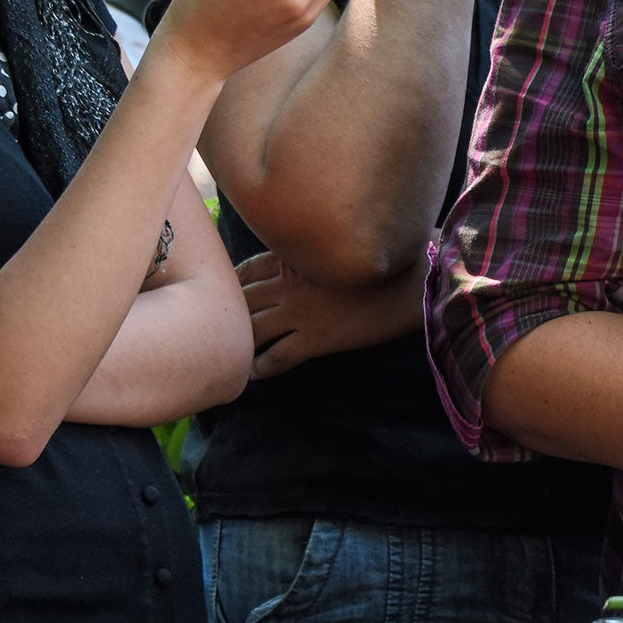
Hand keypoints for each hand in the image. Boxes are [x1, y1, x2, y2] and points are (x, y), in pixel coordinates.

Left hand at [237, 251, 422, 379]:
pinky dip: (261, 369)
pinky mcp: (316, 338)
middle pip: (241, 301)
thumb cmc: (382, 262)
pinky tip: (255, 376)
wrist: (410, 283)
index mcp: (295, 259)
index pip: (246, 270)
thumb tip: (299, 258)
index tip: (222, 296)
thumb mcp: (338, 247)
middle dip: (223, 315)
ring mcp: (301, 313)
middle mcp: (290, 285)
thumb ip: (311, 252)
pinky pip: (277, 357)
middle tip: (212, 331)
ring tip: (227, 357)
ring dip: (237, 344)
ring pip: (253, 330)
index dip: (230, 285)